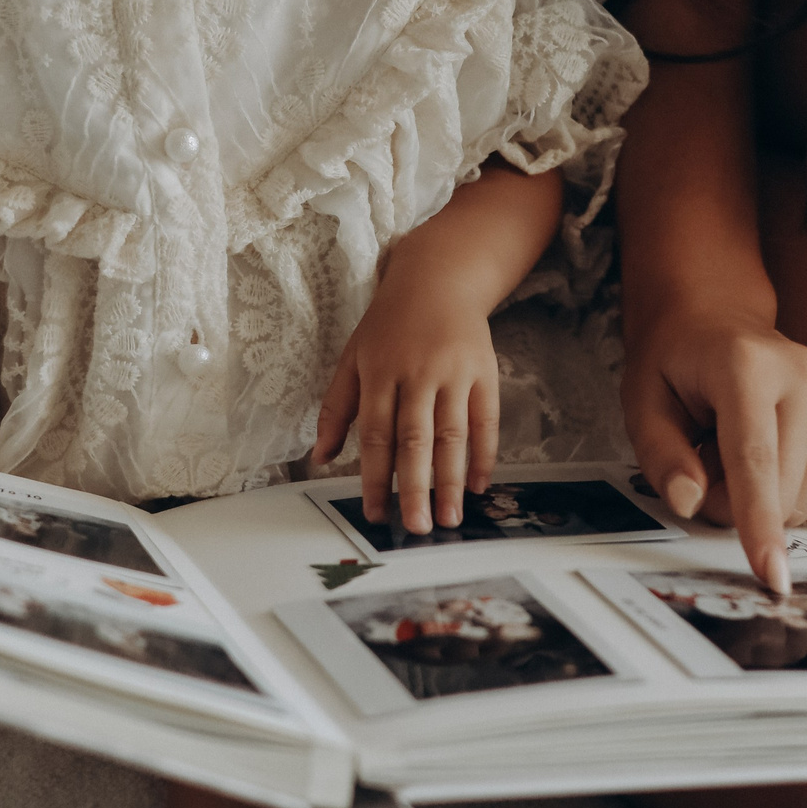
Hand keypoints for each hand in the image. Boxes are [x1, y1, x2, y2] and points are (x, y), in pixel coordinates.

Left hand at [312, 274, 501, 536]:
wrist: (438, 280)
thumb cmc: (388, 325)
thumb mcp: (352, 358)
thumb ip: (336, 408)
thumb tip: (320, 457)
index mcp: (379, 372)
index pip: (375, 434)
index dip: (374, 477)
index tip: (375, 513)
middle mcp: (417, 374)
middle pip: (415, 440)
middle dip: (415, 488)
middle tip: (416, 527)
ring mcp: (454, 373)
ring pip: (452, 435)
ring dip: (451, 481)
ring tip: (449, 518)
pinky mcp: (485, 372)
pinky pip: (486, 421)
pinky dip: (484, 455)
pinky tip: (478, 485)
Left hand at [623, 289, 806, 592]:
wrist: (714, 323)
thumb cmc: (678, 368)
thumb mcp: (643, 405)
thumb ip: (662, 457)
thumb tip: (690, 502)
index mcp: (745, 365)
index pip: (755, 460)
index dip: (759, 523)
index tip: (771, 574)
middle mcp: (805, 372)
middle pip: (782, 492)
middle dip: (736, 509)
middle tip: (709, 472)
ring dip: (770, 504)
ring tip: (741, 457)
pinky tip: (786, 465)